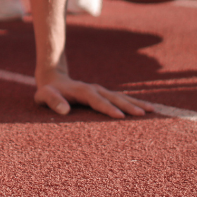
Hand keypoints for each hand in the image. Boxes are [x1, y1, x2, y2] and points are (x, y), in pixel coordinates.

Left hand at [34, 70, 153, 118]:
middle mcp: (95, 89)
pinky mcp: (104, 94)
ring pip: (121, 97)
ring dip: (136, 103)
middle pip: (114, 97)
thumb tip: (65, 111)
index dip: (108, 108)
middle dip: (129, 106)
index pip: (97, 101)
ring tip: (152, 110)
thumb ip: (53, 102)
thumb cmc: (48, 92)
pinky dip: (132, 103)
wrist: (54, 80)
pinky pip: (120, 99)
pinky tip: (144, 108)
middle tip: (143, 114)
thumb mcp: (45, 96)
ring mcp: (101, 91)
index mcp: (83, 91)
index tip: (120, 117)